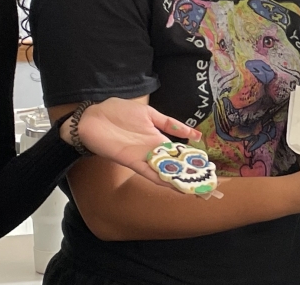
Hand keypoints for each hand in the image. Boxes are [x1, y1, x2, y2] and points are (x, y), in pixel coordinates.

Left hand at [64, 98, 204, 185]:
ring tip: (193, 187)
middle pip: (172, 163)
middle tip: (206, 182)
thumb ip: (169, 123)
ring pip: (163, 170)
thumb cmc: (118, 112)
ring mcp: (142, 156)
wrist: (92, 118)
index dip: (191, 158)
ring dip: (176, 179)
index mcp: (157, 137)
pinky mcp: (130, 161)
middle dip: (187, 172)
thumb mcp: (149, 113)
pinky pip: (148, 171)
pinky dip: (160, 178)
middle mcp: (152, 150)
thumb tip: (193, 132)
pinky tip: (172, 184)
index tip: (206, 166)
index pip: (178, 150)